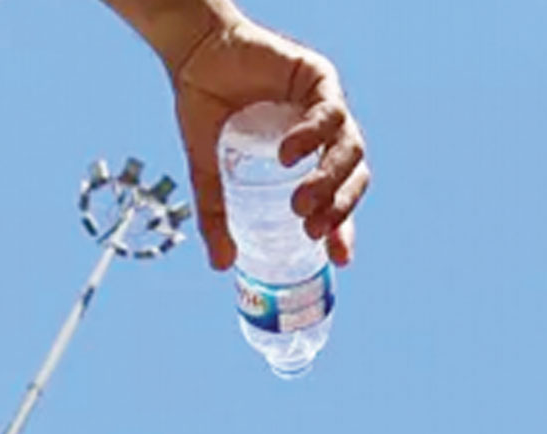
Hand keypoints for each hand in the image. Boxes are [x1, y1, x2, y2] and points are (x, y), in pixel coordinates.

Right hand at [166, 18, 369, 270]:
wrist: (192, 55)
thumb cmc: (205, 107)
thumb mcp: (209, 169)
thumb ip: (216, 213)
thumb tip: (220, 265)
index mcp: (309, 159)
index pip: (339, 198)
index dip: (343, 228)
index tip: (339, 259)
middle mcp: (325, 134)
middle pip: (354, 176)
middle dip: (339, 208)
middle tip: (310, 230)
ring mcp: (326, 105)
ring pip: (350, 147)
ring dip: (330, 180)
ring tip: (302, 204)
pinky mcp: (319, 77)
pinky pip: (329, 112)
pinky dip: (312, 136)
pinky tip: (288, 154)